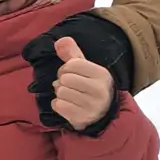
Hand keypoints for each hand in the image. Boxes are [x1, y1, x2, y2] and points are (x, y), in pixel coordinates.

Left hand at [22, 14, 134, 129]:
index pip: (73, 64)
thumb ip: (73, 53)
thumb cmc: (90, 87)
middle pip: (65, 78)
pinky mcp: (81, 118)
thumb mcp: (86, 68)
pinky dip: (58, 104)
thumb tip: (60, 41)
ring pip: (61, 92)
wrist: (101, 114)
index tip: (71, 74)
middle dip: (62, 81)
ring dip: (60, 93)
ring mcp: (91, 106)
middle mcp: (99, 90)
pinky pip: (58, 105)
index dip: (66, 67)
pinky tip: (66, 105)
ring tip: (68, 95)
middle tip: (69, 86)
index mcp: (102, 74)